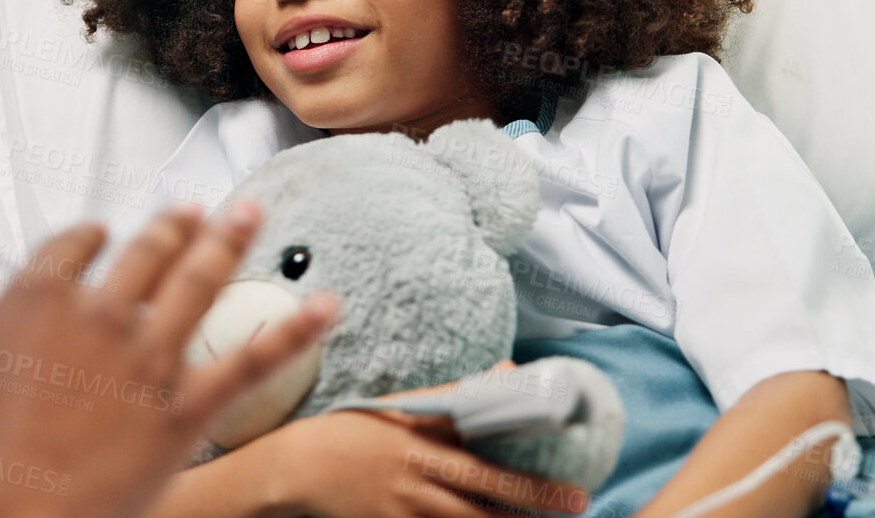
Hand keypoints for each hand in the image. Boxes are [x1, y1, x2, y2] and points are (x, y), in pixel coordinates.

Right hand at [0, 187, 339, 517]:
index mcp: (39, 297)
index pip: (74, 246)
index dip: (92, 236)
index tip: (103, 232)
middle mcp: (102, 317)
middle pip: (146, 254)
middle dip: (174, 226)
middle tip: (195, 208)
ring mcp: (148, 362)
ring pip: (199, 286)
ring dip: (228, 245)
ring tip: (250, 217)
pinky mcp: (184, 412)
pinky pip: (250, 362)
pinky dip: (292, 331)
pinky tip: (326, 309)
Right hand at [244, 378, 591, 517]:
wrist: (299, 465)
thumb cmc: (356, 429)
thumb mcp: (404, 405)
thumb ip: (456, 395)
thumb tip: (507, 371)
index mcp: (420, 442)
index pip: (484, 462)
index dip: (529, 478)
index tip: (570, 483)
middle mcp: (414, 478)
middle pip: (483, 499)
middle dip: (532, 505)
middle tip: (576, 506)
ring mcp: (402, 510)